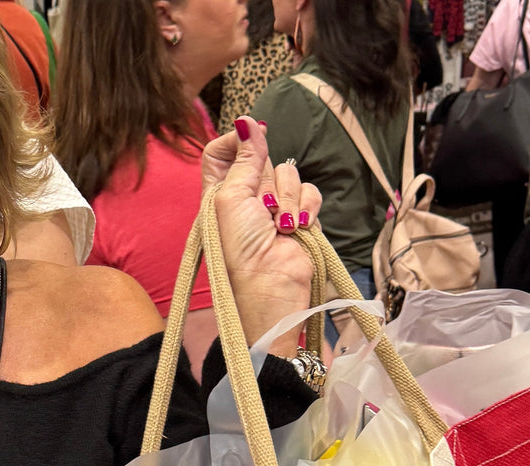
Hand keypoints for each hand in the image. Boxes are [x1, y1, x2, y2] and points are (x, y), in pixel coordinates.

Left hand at [202, 119, 319, 236]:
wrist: (273, 281)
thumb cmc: (243, 246)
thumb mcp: (234, 196)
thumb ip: (244, 158)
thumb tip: (246, 121)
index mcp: (220, 190)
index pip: (221, 150)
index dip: (236, 140)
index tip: (250, 137)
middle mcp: (246, 194)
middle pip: (261, 158)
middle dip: (266, 183)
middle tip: (263, 207)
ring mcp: (275, 203)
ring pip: (288, 172)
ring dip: (287, 199)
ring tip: (279, 225)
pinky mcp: (300, 212)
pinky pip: (309, 190)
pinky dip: (305, 207)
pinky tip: (297, 228)